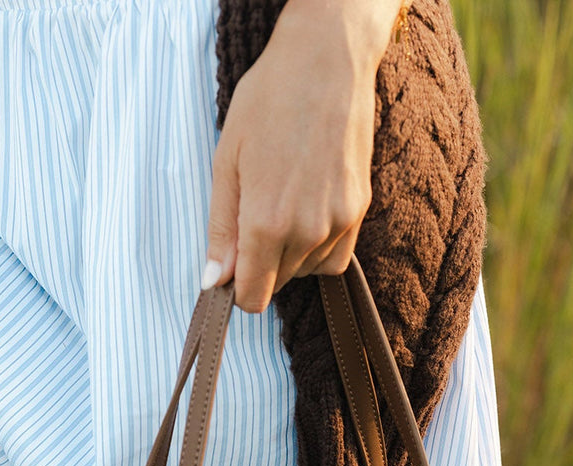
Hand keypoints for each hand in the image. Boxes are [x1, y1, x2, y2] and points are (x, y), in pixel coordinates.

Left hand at [201, 0, 401, 313]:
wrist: (326, 61)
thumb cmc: (268, 101)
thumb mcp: (227, 162)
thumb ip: (221, 229)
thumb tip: (213, 282)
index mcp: (265, 223)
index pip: (252, 297)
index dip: (237, 288)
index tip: (232, 266)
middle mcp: (306, 232)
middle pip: (277, 284)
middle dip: (261, 263)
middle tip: (256, 211)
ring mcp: (337, 223)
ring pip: (305, 271)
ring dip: (290, 253)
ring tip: (283, 200)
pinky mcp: (358, 211)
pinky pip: (334, 258)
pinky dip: (317, 249)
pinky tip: (306, 212)